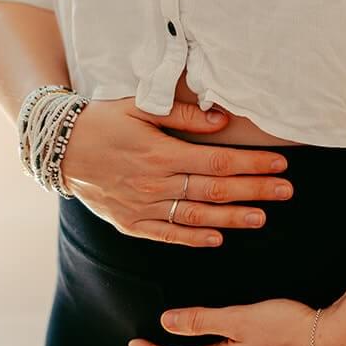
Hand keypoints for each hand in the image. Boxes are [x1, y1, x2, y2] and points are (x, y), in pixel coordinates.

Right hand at [59, 97, 293, 247]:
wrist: (59, 148)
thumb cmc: (103, 120)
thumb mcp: (140, 106)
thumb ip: (183, 115)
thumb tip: (222, 121)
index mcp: (161, 152)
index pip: (218, 162)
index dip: (252, 165)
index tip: (280, 165)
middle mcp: (154, 183)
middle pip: (214, 190)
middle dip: (254, 191)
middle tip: (286, 192)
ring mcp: (141, 207)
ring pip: (195, 215)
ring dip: (231, 218)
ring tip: (261, 218)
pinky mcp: (130, 223)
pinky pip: (166, 234)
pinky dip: (193, 238)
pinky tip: (217, 239)